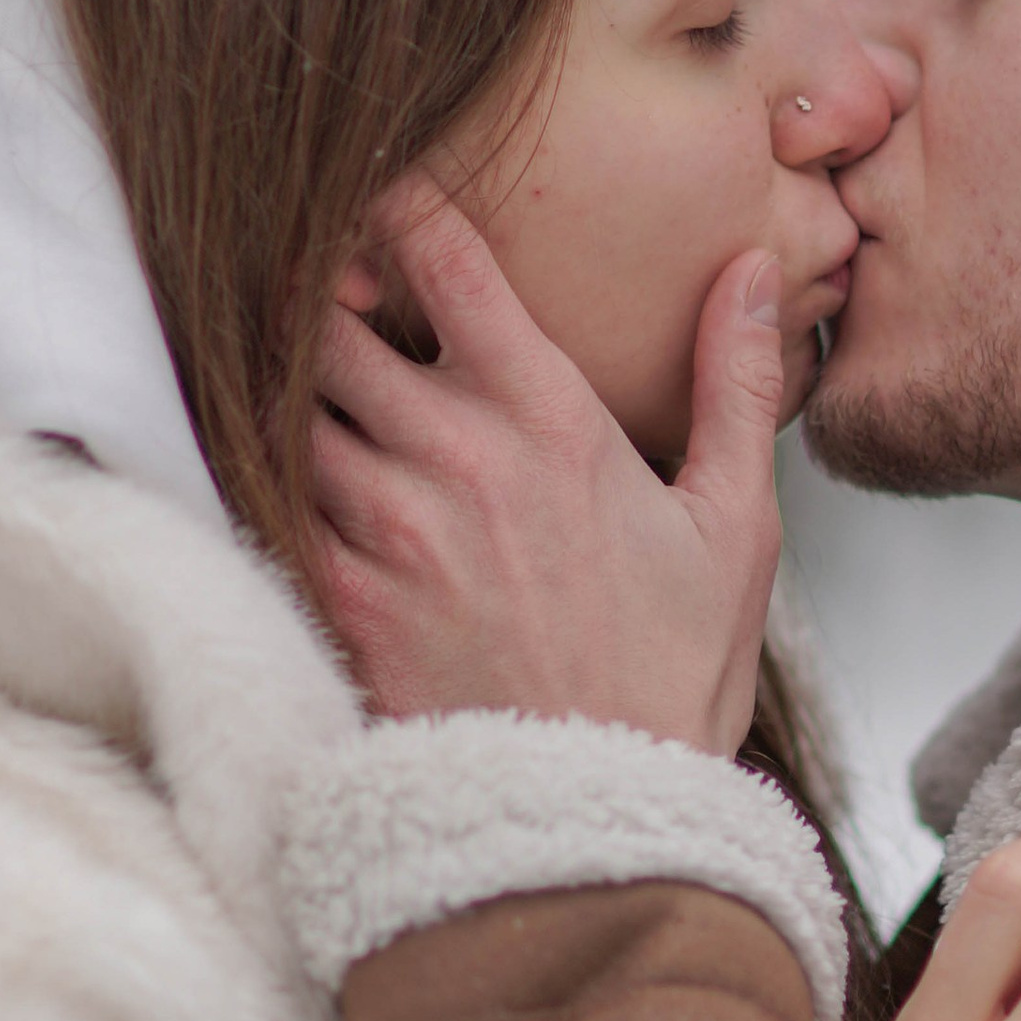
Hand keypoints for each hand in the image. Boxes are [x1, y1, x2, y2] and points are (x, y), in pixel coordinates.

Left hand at [309, 183, 785, 751]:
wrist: (601, 823)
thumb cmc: (672, 676)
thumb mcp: (736, 525)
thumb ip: (738, 385)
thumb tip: (755, 274)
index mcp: (548, 417)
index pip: (446, 263)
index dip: (399, 209)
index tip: (380, 197)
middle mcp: (453, 456)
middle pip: (332, 321)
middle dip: (318, 292)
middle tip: (320, 286)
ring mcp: (385, 528)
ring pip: (286, 405)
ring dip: (283, 380)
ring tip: (286, 368)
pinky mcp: (338, 598)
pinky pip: (269, 500)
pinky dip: (265, 471)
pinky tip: (278, 470)